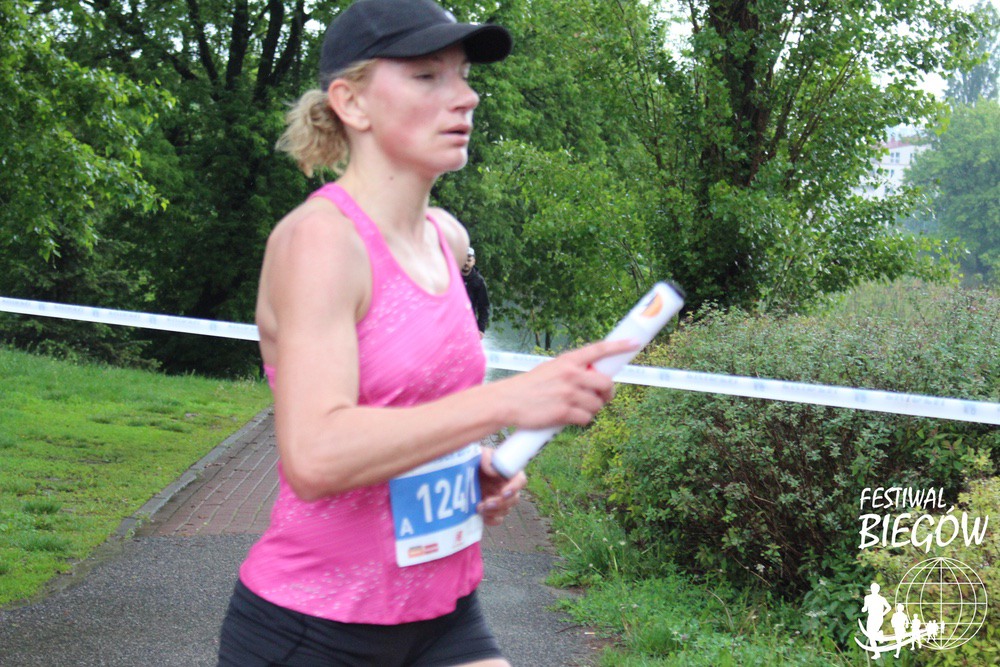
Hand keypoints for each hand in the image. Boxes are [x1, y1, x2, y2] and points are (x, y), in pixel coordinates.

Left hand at [477, 447, 526, 525]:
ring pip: (506, 510)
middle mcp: (506, 486)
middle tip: (486, 503)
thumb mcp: (477, 454)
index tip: (503, 492)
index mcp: (507, 472)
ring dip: (494, 511)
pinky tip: (481, 515)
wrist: (456, 475)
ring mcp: (499, 499)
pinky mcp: (491, 510)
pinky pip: (497, 519)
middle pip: (514, 499)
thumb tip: (494, 471)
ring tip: (478, 508)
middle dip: (501, 503)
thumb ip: (486, 457)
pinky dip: (490, 519)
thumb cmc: (470, 461)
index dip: (515, 487)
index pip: (520, 480)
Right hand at [498, 339, 637, 430]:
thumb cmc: (528, 387)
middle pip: (606, 384)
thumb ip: (571, 371)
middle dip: (607, 393)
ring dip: (591, 409)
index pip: (598, 350)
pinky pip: (587, 418)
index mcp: (567, 361)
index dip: (618, 346)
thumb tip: (594, 379)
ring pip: (597, 405)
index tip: (634, 343)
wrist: (507, 402)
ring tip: (574, 409)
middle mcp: (571, 375)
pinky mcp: (565, 412)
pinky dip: (581, 420)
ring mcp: (569, 394)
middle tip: (602, 397)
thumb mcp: (550, 370)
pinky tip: (568, 418)